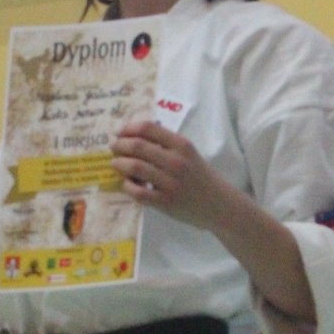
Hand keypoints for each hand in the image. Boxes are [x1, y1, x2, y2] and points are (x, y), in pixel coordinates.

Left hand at [110, 121, 229, 229]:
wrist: (220, 205)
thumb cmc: (201, 177)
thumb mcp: (189, 154)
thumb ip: (167, 145)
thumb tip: (133, 137)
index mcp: (182, 145)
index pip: (148, 129)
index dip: (128, 129)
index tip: (120, 133)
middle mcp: (176, 161)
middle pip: (137, 146)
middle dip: (119, 145)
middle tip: (113, 148)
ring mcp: (171, 182)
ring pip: (134, 167)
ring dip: (119, 164)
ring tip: (115, 164)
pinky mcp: (166, 202)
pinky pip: (137, 192)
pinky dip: (127, 186)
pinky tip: (127, 184)